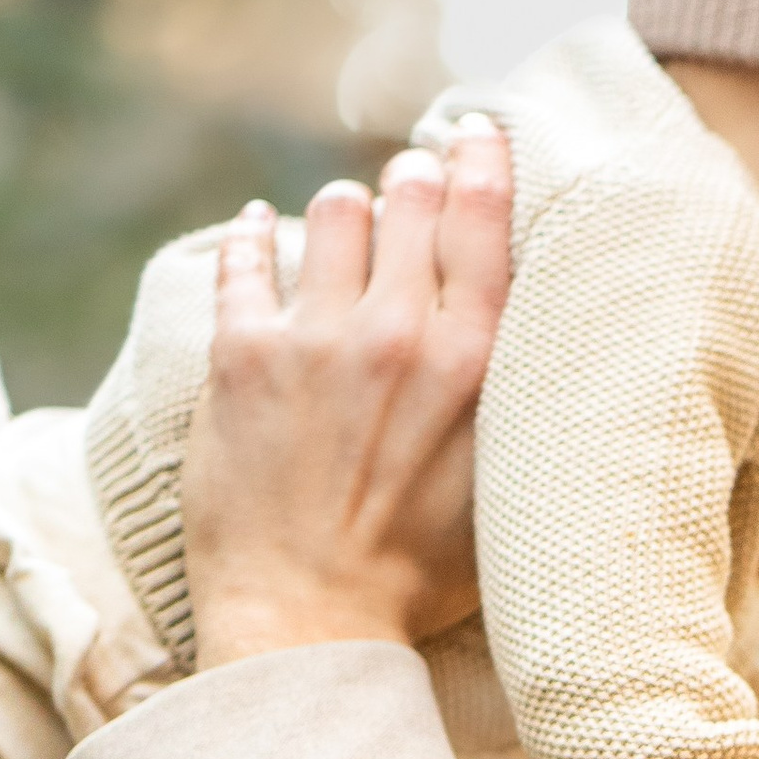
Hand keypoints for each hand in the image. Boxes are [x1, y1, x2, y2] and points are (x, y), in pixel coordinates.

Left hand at [183, 122, 513, 670]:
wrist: (307, 624)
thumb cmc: (416, 575)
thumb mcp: (503, 483)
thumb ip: (511, 395)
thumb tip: (517, 326)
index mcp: (477, 364)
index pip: (485, 218)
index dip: (481, 160)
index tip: (476, 133)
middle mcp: (400, 334)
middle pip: (410, 197)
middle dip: (412, 177)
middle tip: (411, 178)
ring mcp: (315, 337)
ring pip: (332, 210)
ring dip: (341, 212)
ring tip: (341, 227)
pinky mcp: (241, 354)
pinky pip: (244, 255)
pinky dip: (252, 236)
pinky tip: (257, 230)